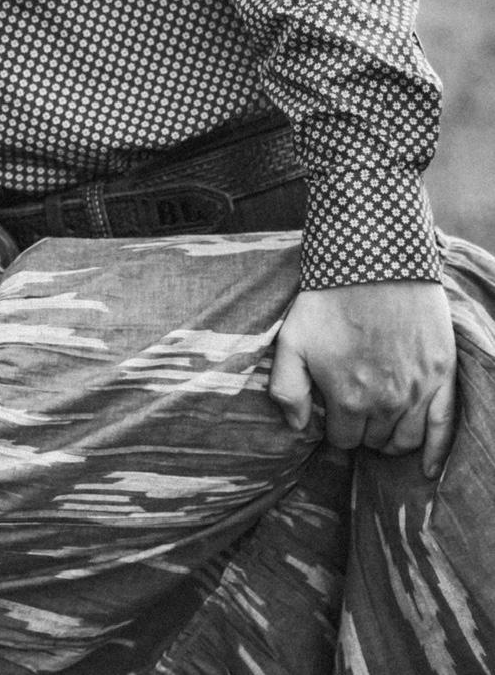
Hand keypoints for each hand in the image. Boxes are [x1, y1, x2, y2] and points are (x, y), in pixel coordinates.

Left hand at [269, 280, 457, 477]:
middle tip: (352, 409)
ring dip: (390, 438)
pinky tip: (428, 470)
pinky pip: (445, 427)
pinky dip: (437, 454)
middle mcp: (387, 403)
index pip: (342, 439)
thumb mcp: (290, 341)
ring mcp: (419, 391)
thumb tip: (295, 426)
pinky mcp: (442, 375)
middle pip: (373, 440)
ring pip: (405, 439)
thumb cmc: (326, 301)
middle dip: (360, 429)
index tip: (330, 412)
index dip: (334, 427)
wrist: (372, 263)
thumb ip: (287, 389)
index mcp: (348, 398)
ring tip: (378, 424)